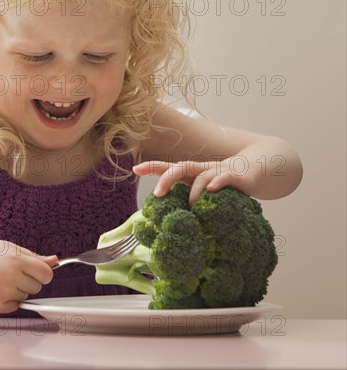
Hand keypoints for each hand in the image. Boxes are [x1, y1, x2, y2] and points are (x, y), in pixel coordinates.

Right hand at [0, 240, 56, 313]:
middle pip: (37, 286)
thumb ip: (33, 256)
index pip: (46, 274)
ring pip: (26, 296)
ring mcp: (5, 293)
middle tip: (12, 273)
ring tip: (0, 280)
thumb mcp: (8, 248)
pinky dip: (9, 300)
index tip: (37, 272)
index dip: (44, 273)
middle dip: (29, 280)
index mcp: (17, 260)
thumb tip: (55, 261)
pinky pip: (15, 306)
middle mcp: (12, 277)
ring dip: (18, 290)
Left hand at [133, 158, 256, 204]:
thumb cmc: (224, 185)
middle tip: (158, 194)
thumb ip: (187, 203)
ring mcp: (219, 172)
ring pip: (202, 176)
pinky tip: (211, 190)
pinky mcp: (237, 177)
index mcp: (192, 173)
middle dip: (167, 179)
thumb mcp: (203, 192)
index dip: (152, 167)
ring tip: (190, 207)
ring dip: (193, 192)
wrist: (257, 169)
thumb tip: (168, 226)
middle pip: (181, 167)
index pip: (169, 167)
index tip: (135, 169)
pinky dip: (218, 182)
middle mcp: (202, 170)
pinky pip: (225, 178)